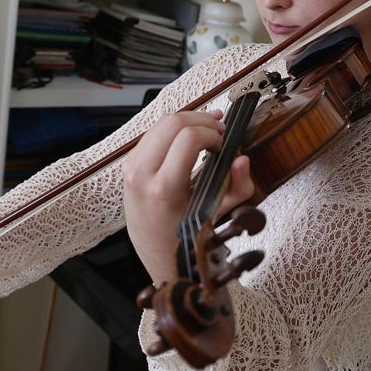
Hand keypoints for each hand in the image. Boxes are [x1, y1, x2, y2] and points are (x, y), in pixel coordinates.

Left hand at [122, 110, 253, 284]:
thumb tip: (241, 160)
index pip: (187, 138)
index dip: (211, 133)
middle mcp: (142, 175)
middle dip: (201, 120)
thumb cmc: (185, 235)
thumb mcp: (217, 213)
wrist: (154, 250)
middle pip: (172, 122)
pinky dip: (173, 130)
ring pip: (160, 123)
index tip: (222, 144)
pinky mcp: (129, 164)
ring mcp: (132, 168)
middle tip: (218, 130)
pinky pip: (152, 134)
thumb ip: (237, 186)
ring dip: (187, 120)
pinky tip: (189, 135)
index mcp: (164, 189)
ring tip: (207, 129)